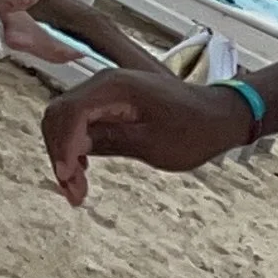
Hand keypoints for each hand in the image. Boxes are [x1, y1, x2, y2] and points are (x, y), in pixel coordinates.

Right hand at [43, 65, 254, 206]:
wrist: (218, 116)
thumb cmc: (194, 130)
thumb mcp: (154, 145)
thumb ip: (111, 142)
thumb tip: (75, 148)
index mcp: (114, 88)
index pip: (70, 113)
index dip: (62, 147)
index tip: (67, 179)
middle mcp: (104, 84)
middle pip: (59, 115)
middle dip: (59, 154)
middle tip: (72, 194)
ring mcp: (106, 93)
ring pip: (66, 121)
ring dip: (65, 154)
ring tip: (77, 192)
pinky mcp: (110, 105)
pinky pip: (80, 124)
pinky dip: (75, 148)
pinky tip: (82, 173)